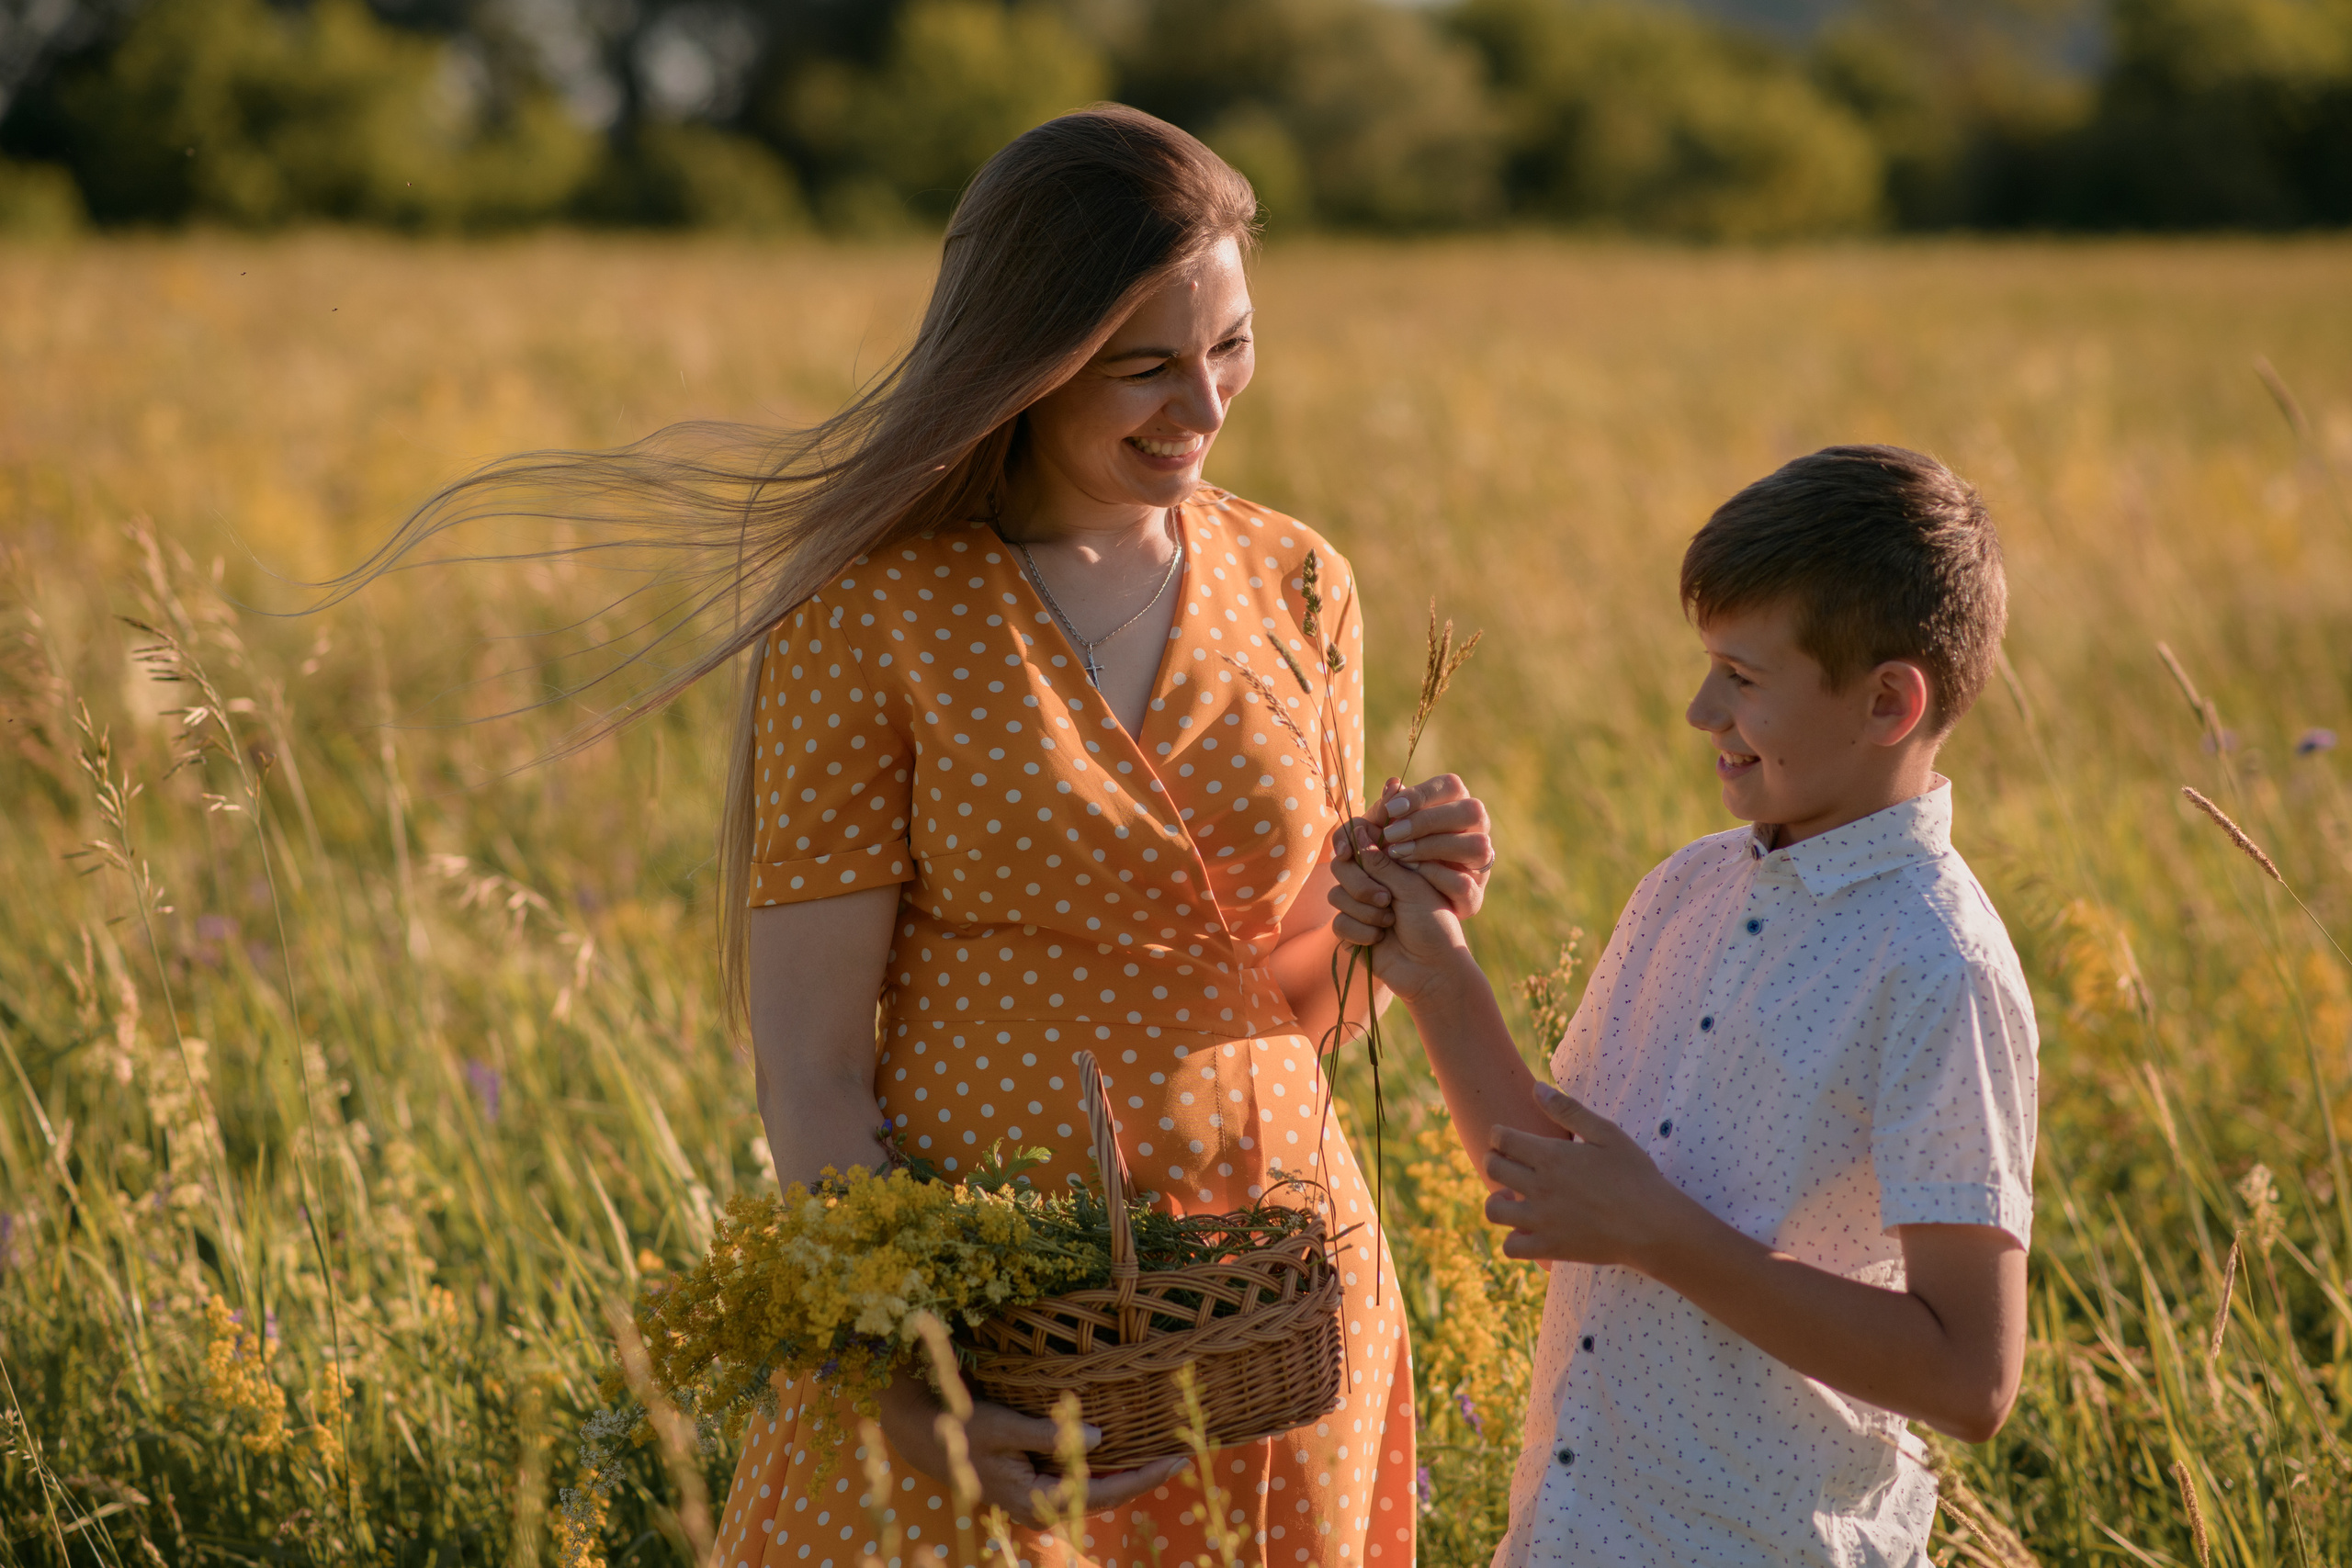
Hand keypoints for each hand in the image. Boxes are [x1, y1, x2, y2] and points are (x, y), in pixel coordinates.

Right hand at [877, 1373, 1187, 1528]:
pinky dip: (1103, 1466)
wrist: (922, 1435)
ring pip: (1093, 1488)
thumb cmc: (961, 1428)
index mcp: (1034, 1498)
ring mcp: (1037, 1494)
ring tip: (1159, 1452)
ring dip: (1125, 1472)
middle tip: (1181, 1455)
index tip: (1175, 1459)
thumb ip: (1048, 1434)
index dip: (1142, 1477)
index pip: (1103, 1493)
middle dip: (1143, 1477)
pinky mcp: (1033, 1479)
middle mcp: (1040, 1503)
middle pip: (1104, 1496)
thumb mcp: (1002, 1427)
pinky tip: (1120, 1449)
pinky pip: (1077, 1478)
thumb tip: (1098, 1439)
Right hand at [1325, 827, 1470, 1003]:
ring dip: (1364, 911)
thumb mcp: (1411, 886)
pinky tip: (1380, 941)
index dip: (1350, 846)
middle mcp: (1373, 884)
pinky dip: (1359, 932)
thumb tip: (1359, 832)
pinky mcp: (1352, 933)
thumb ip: (1382, 862)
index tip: (1347, 851)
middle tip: (1386, 899)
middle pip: (1341, 869)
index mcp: (1391, 867)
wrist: (1434, 969)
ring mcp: (1361, 908)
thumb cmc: (1433, 923)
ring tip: (1389, 923)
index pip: (1359, 846)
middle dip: (1361, 885)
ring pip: (1337, 896)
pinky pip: (1338, 923)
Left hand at [1367, 774, 1494, 916]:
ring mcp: (1480, 864)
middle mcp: (1477, 831)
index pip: (1453, 786)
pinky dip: (1436, 877)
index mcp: (1457, 807)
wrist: (1401, 906)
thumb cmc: (1393, 855)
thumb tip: (1392, 785)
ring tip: (1398, 853)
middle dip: (1428, 820)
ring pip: (1477, 845)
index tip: (1392, 809)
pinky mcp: (1474, 896)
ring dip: (1433, 847)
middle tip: (1391, 834)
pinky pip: (1465, 883)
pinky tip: (1411, 873)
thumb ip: (1386, 811)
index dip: (1423, 794)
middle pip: (1471, 811)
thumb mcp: (1384, 832)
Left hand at [1483, 1084, 1699, 1267]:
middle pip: (1492, 1168)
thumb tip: (1537, 1088)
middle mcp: (1540, 1187)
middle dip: (1494, 1160)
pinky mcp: (1549, 1248)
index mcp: (1551, 1156)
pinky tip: (1526, 1229)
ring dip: (1497, 1200)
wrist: (1653, 1225)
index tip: (1507, 1137)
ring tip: (1512, 1196)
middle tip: (1507, 1162)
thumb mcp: (1607, 1133)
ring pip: (1494, 1210)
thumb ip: (1569, 1110)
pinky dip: (1513, 1239)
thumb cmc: (1635, 1176)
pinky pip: (1511, 1248)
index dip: (1499, 1134)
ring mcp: (1542, 1220)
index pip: (1502, 1139)